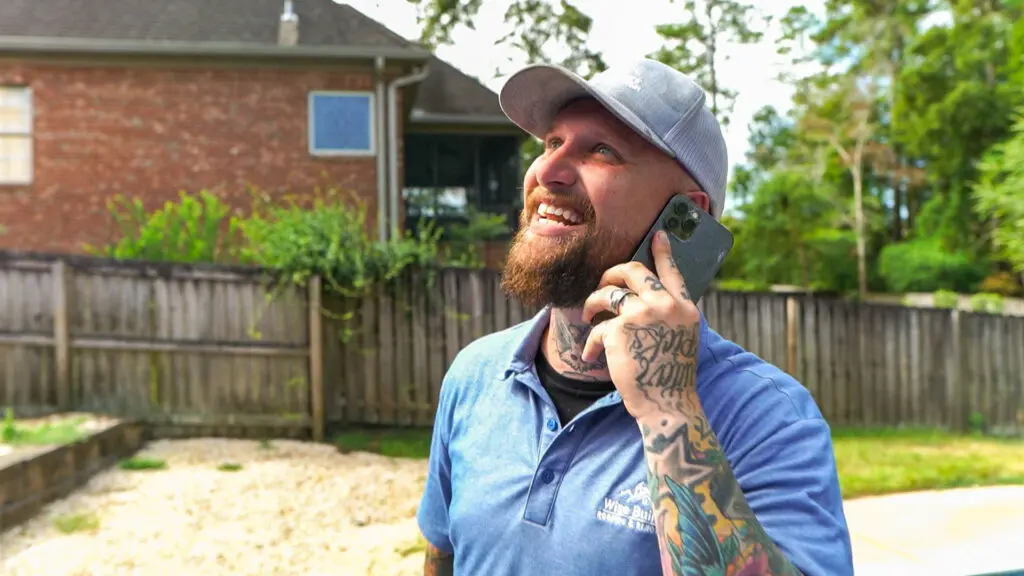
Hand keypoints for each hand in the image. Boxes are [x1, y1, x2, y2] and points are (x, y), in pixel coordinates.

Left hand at [580, 230, 702, 420]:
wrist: (666, 405)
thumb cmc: (669, 377)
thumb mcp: (679, 339)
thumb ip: (666, 315)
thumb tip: (638, 297)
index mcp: (685, 309)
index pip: (672, 272)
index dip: (663, 251)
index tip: (657, 235)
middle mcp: (665, 306)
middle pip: (633, 271)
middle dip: (611, 273)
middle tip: (602, 283)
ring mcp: (642, 314)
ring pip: (607, 294)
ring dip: (593, 304)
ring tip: (588, 316)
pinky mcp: (619, 329)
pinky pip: (597, 327)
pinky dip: (591, 343)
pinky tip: (591, 356)